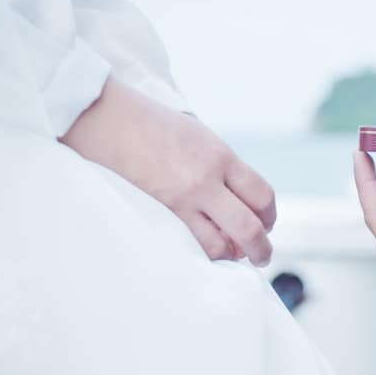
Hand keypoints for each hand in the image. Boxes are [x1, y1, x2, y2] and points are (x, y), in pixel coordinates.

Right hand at [61, 79, 275, 265]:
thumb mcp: (197, 135)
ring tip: (232, 256)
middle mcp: (206, 180)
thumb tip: (237, 197)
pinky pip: (191, 245)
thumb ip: (220, 165)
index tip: (267, 222)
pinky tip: (205, 251)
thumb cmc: (150, 123)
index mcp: (220, 155)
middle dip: (262, 248)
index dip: (270, 215)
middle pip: (249, 227)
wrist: (105, 118)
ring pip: (221, 245)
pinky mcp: (158, 214)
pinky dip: (204, 253)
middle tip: (262, 255)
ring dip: (231, 255)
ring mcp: (181, 200)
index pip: (262, 195)